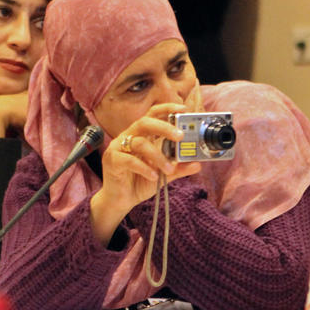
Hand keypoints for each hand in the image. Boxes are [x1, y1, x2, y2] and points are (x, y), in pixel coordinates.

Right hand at [90, 103, 201, 244]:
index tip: (183, 110)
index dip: (167, 109)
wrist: (120, 200)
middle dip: (164, 127)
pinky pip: (129, 160)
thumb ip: (178, 168)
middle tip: (180, 136)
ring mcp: (119, 147)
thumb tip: (197, 164)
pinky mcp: (112, 160)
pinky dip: (144, 168)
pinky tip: (153, 176)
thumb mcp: (163, 174)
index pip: (153, 115)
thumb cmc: (140, 182)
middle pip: (145, 122)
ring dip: (157, 156)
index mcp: (142, 135)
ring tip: (169, 169)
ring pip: (139, 143)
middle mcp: (129, 137)